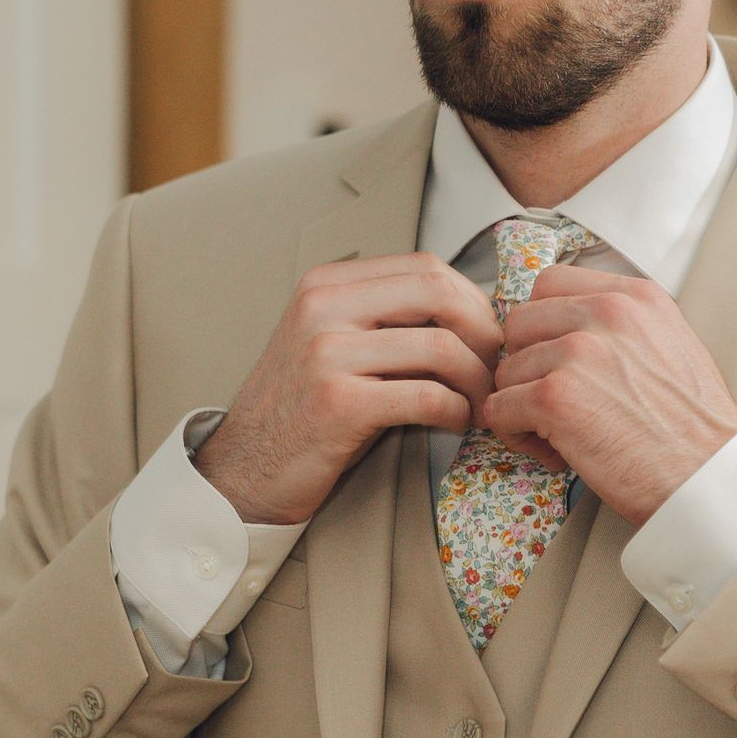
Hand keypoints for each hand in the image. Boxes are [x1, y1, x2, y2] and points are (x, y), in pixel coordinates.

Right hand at [195, 254, 502, 525]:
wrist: (243, 470)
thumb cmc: (301, 411)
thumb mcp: (332, 342)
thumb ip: (383, 317)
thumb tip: (472, 310)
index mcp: (326, 284)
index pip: (425, 267)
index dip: (472, 300)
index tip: (485, 337)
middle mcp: (322, 307)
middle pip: (439, 293)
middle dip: (483, 333)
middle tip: (494, 368)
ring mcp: (326, 353)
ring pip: (442, 347)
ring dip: (477, 381)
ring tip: (478, 404)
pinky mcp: (338, 403)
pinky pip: (427, 397)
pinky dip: (455, 411)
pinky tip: (454, 423)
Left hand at [481, 266, 736, 528]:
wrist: (712, 479)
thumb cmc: (695, 428)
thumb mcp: (671, 344)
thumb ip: (621, 325)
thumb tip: (565, 325)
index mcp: (635, 296)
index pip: (551, 283)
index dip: (544, 326)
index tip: (558, 360)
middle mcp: (606, 313)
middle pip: (520, 323)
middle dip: (529, 366)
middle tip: (558, 403)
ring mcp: (578, 352)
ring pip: (507, 370)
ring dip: (523, 406)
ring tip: (563, 434)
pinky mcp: (555, 397)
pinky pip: (499, 409)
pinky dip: (516, 435)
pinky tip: (554, 451)